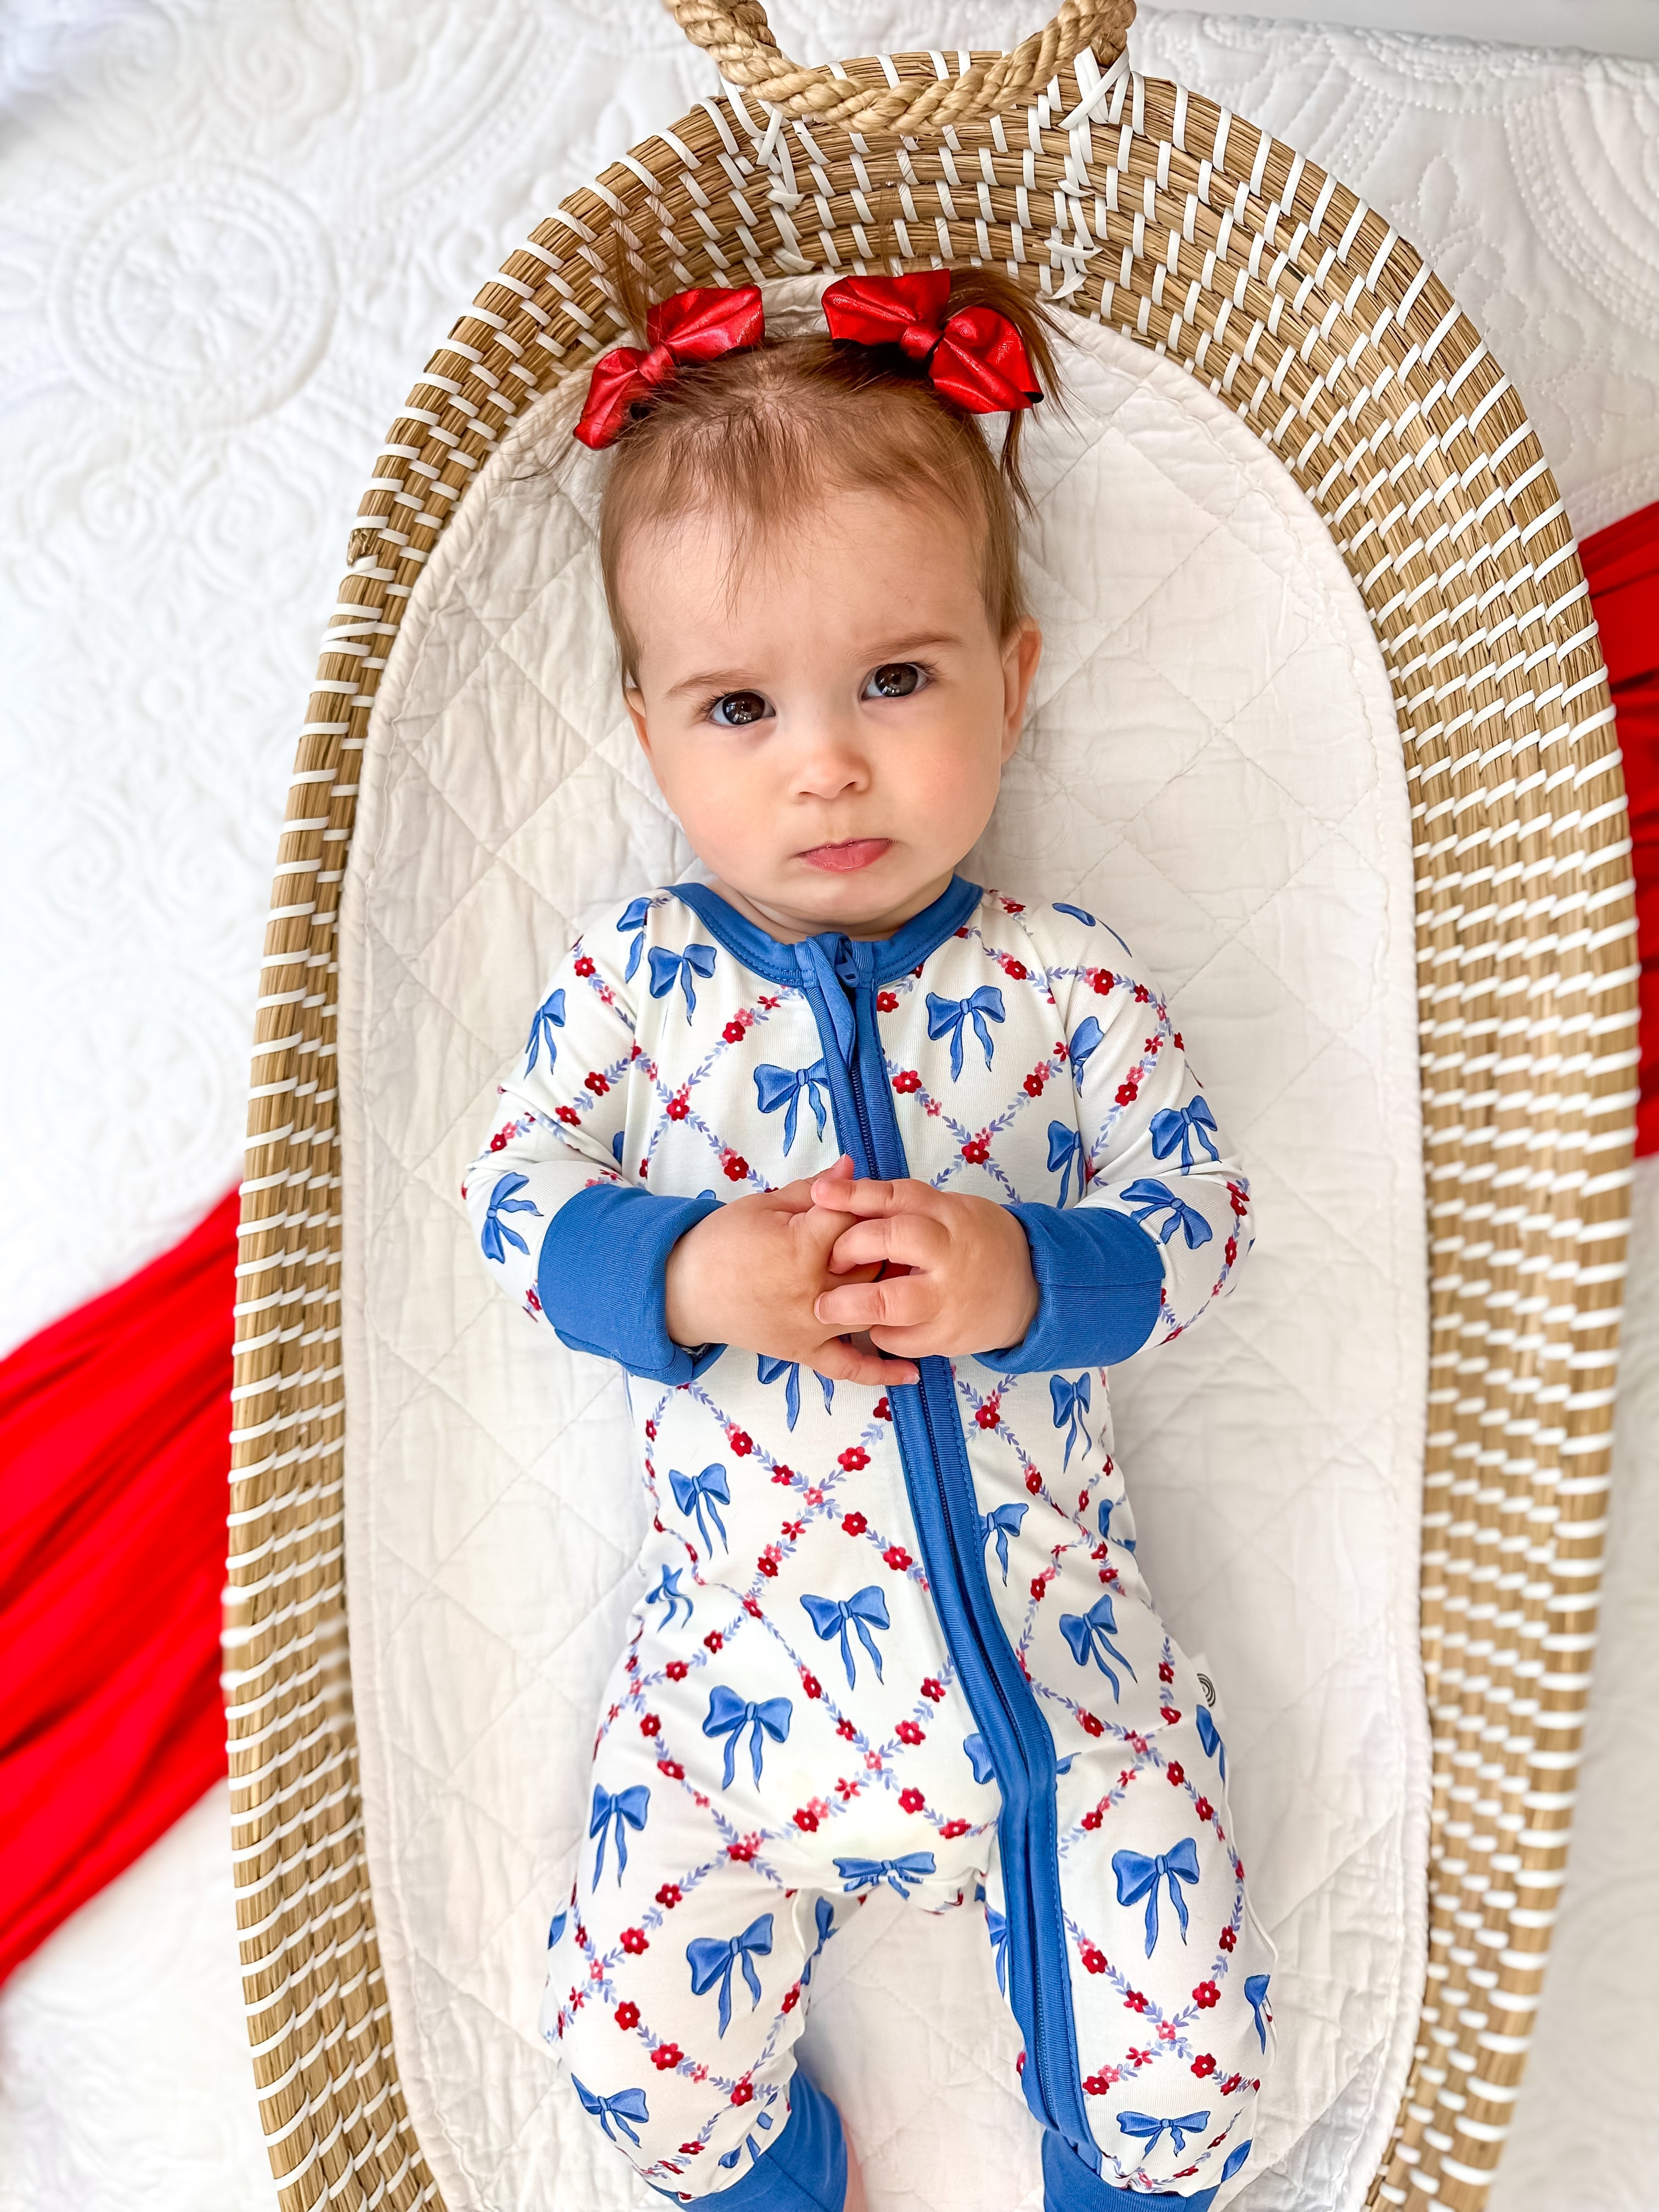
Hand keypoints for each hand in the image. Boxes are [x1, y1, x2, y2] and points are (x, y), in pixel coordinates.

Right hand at [663, 1157, 895, 1386]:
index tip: (873, 1200)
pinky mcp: (805, 1352)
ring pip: (873, 1309)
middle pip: (873, 1265)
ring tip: (919, 1282)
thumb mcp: (765, 1204)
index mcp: (802, 1247)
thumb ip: (813, 1190)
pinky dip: (881, 1371)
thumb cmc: (724, 1240)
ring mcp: (812, 1326)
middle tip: (901, 1236)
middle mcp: (814, 1291)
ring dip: (896, 1295)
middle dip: (888, 1247)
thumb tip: (852, 1166)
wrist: (687, 1288)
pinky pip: (848, 1367)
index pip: (855, 1221)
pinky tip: (913, 1371)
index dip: (867, 1207)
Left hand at [810, 1176, 1038, 1363]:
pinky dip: (879, 1333)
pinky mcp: (948, 1336)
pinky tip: (870, 1326)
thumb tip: (833, 1189)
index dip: (854, 1195)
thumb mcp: (947, 1210)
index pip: (897, 1197)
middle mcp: (950, 1252)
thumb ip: (899, 1204)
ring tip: (826, 1308)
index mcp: (948, 1214)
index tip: (818, 1196)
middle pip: (892, 1240)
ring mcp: (949, 1298)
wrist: (1030, 1288)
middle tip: (828, 1262)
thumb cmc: (975, 1240)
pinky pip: (901, 1338)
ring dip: (852, 1305)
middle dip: (850, 1248)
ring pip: (892, 1302)